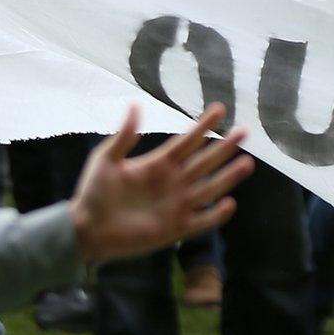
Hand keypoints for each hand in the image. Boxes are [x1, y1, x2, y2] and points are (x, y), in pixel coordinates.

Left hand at [68, 105, 253, 261]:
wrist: (86, 229)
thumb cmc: (93, 193)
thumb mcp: (106, 159)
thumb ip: (124, 136)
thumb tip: (135, 105)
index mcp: (157, 164)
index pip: (186, 142)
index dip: (202, 126)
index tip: (219, 109)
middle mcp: (172, 182)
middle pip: (204, 162)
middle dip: (224, 147)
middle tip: (244, 131)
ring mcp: (176, 205)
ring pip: (209, 188)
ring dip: (227, 177)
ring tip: (246, 163)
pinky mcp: (174, 229)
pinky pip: (200, 221)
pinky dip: (215, 215)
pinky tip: (229, 203)